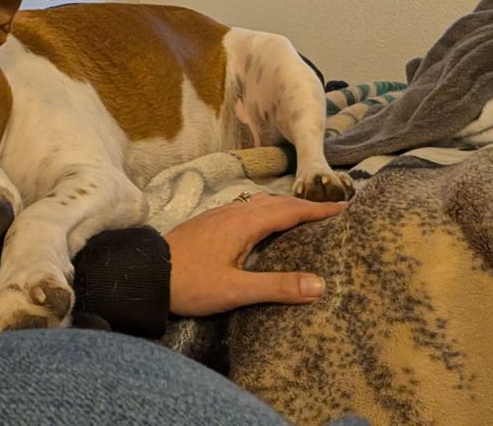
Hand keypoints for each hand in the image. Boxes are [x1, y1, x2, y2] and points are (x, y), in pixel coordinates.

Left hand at [163, 194, 345, 315]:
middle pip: (277, 202)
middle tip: (332, 211)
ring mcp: (220, 215)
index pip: (290, 210)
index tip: (345, 207)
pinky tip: (265, 225)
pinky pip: (247, 208)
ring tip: (305, 216)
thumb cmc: (191, 282)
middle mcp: (234, 212)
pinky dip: (267, 211)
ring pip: (260, 203)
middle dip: (305, 205)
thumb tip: (321, 284)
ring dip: (285, 206)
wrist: (147, 273)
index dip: (318, 210)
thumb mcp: (236, 289)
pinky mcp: (210, 222)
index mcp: (244, 223)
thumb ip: (277, 286)